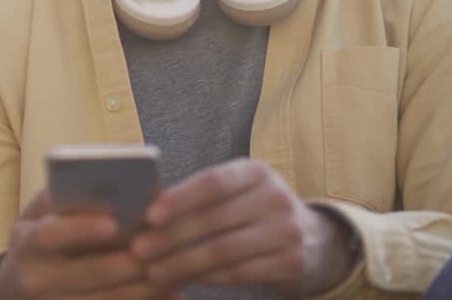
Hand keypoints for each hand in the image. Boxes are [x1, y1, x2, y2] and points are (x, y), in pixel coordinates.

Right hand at [0, 190, 163, 299]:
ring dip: (144, 289)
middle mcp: (35, 278)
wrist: (18, 284)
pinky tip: (171, 294)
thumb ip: (67, 200)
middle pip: (87, 274)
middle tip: (162, 250)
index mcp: (26, 241)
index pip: (50, 234)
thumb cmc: (41, 236)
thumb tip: (114, 189)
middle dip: (128, 263)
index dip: (82, 228)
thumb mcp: (41, 215)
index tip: (113, 223)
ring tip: (175, 272)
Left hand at [130, 158, 355, 296]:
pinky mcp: (292, 263)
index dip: (180, 198)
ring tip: (154, 272)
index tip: (149, 216)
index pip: (213, 181)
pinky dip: (207, 278)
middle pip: (214, 220)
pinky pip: (238, 273)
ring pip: (223, 251)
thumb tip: (145, 213)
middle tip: (139, 250)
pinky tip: (185, 280)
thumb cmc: (252, 210)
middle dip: (171, 237)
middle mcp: (275, 197)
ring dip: (183, 264)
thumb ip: (198, 197)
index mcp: (256, 171)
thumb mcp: (236, 192)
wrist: (312, 238)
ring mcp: (287, 231)